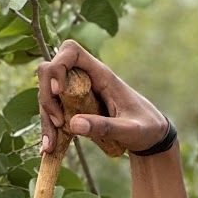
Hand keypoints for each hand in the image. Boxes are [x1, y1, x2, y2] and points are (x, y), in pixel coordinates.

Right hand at [36, 39, 172, 155]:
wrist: (152, 136)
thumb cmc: (146, 127)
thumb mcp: (129, 130)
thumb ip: (105, 126)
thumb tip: (73, 124)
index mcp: (101, 74)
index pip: (71, 51)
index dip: (58, 65)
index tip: (59, 91)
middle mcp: (86, 79)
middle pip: (51, 72)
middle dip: (47, 95)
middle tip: (57, 122)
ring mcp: (78, 93)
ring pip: (49, 94)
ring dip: (46, 116)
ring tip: (51, 145)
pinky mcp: (76, 108)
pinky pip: (56, 111)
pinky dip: (50, 127)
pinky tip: (50, 147)